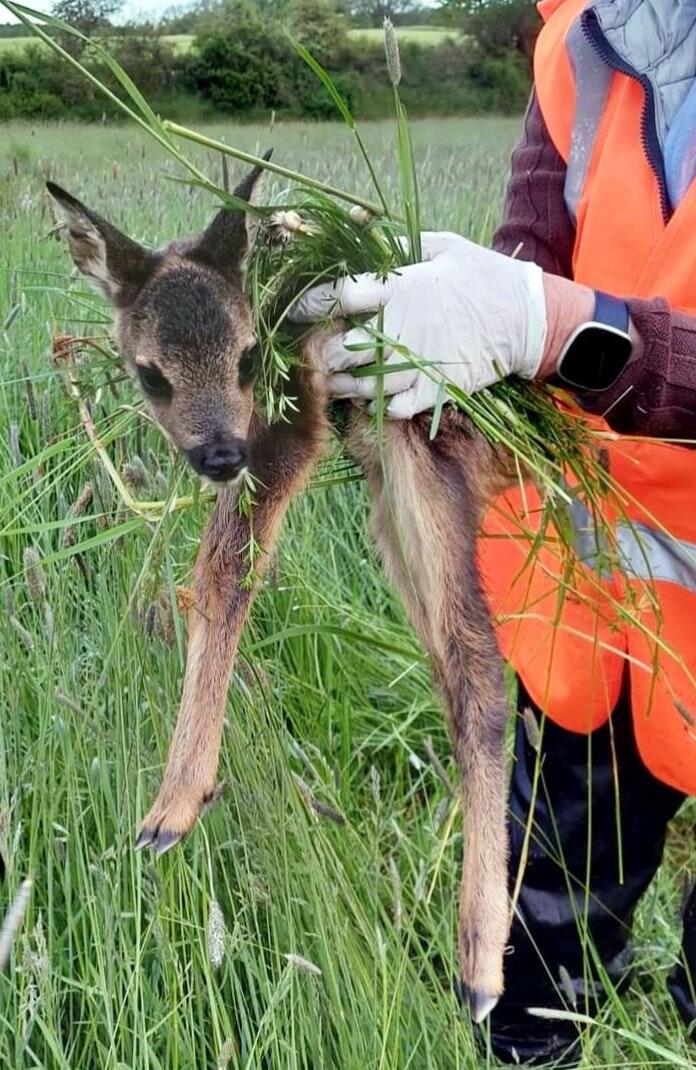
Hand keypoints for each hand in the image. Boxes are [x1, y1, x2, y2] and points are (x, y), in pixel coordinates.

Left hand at [290, 232, 547, 417]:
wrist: (528, 317)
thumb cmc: (485, 275)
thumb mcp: (444, 246)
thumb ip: (401, 246)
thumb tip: (365, 236)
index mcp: (400, 288)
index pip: (339, 296)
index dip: (310, 305)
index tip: (294, 310)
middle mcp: (401, 328)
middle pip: (339, 348)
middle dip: (318, 353)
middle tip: (309, 354)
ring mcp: (417, 363)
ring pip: (359, 384)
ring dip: (338, 384)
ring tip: (330, 380)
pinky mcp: (434, 390)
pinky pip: (391, 408)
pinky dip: (375, 405)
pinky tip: (370, 397)